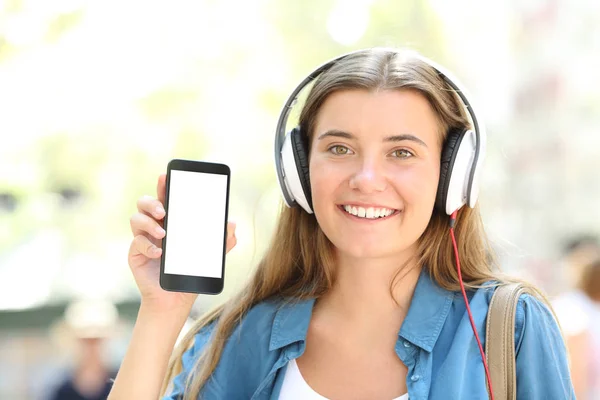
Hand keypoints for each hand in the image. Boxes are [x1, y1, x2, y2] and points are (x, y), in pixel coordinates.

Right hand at [127, 174, 236, 314]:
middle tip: (163, 210)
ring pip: (135, 219)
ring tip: (164, 232)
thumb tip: (232, 224)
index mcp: (171, 221)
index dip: (163, 185)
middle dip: (151, 201)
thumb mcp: (210, 255)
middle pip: (144, 203)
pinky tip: (159, 253)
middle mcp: (154, 227)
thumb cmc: (190, 271)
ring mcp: (143, 240)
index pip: (164, 198)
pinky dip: (147, 246)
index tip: (165, 176)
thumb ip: (222, 240)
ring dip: (148, 223)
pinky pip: (136, 243)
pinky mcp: (136, 254)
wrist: (175, 298)